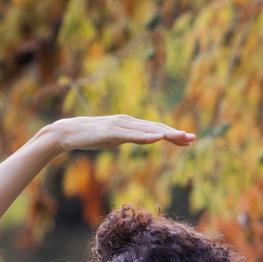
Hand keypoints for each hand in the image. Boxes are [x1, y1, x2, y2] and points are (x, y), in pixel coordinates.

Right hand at [49, 114, 196, 151]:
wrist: (69, 132)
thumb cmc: (92, 137)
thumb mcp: (117, 139)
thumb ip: (131, 138)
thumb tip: (145, 139)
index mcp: (131, 124)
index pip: (157, 129)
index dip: (173, 134)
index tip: (189, 140)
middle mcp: (128, 121)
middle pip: (156, 128)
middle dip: (176, 133)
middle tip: (194, 138)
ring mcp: (120, 125)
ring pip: (148, 130)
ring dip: (166, 134)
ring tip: (182, 137)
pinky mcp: (111, 132)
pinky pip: (132, 135)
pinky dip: (146, 137)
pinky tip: (157, 139)